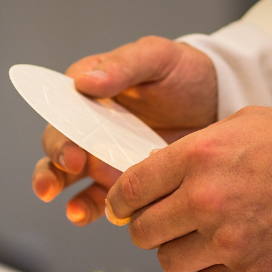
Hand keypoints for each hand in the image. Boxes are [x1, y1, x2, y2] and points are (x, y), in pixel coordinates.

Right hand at [31, 36, 217, 224]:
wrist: (218, 101)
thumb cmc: (184, 72)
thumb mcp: (156, 57)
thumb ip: (123, 65)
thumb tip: (84, 81)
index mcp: (89, 91)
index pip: (60, 110)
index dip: (60, 132)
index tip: (71, 151)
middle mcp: (88, 124)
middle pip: (57, 146)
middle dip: (53, 166)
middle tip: (70, 172)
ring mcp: (102, 154)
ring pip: (66, 176)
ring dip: (60, 191)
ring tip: (74, 210)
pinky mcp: (120, 179)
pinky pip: (96, 197)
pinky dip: (87, 208)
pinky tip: (86, 215)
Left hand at [104, 106, 271, 271]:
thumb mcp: (243, 123)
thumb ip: (195, 146)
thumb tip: (157, 169)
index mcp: (198, 156)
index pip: (131, 187)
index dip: (121, 200)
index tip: (124, 206)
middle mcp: (204, 199)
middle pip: (142, 229)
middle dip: (149, 226)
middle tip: (165, 222)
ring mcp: (226, 240)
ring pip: (168, 260)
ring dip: (180, 251)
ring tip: (203, 238)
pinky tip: (227, 255)